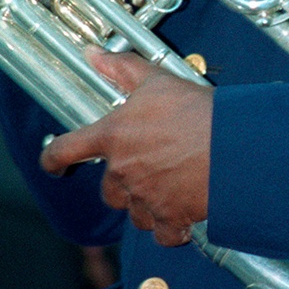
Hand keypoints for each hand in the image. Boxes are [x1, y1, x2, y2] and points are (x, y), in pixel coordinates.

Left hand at [40, 50, 212, 247]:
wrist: (235, 146)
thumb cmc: (197, 111)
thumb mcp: (158, 81)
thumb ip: (122, 69)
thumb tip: (94, 54)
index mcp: (113, 136)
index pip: (65, 150)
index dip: (53, 160)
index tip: (54, 165)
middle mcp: (122, 171)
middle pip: (109, 190)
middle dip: (125, 183)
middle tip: (153, 168)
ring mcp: (144, 198)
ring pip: (136, 213)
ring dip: (148, 205)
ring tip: (174, 186)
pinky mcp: (170, 218)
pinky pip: (162, 234)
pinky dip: (172, 229)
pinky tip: (186, 215)